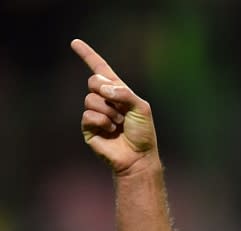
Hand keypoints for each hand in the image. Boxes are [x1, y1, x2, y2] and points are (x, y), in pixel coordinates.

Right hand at [71, 39, 159, 174]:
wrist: (138, 156)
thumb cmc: (143, 132)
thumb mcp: (141, 108)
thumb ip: (124, 93)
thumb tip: (102, 87)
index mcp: (117, 92)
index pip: (101, 69)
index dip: (88, 56)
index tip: (75, 43)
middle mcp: (104, 100)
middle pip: (93, 81)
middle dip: (106, 92)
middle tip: (120, 108)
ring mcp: (94, 112)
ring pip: (90, 99)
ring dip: (109, 112)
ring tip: (118, 124)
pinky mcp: (88, 127)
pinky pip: (88, 115)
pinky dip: (102, 122)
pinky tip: (111, 131)